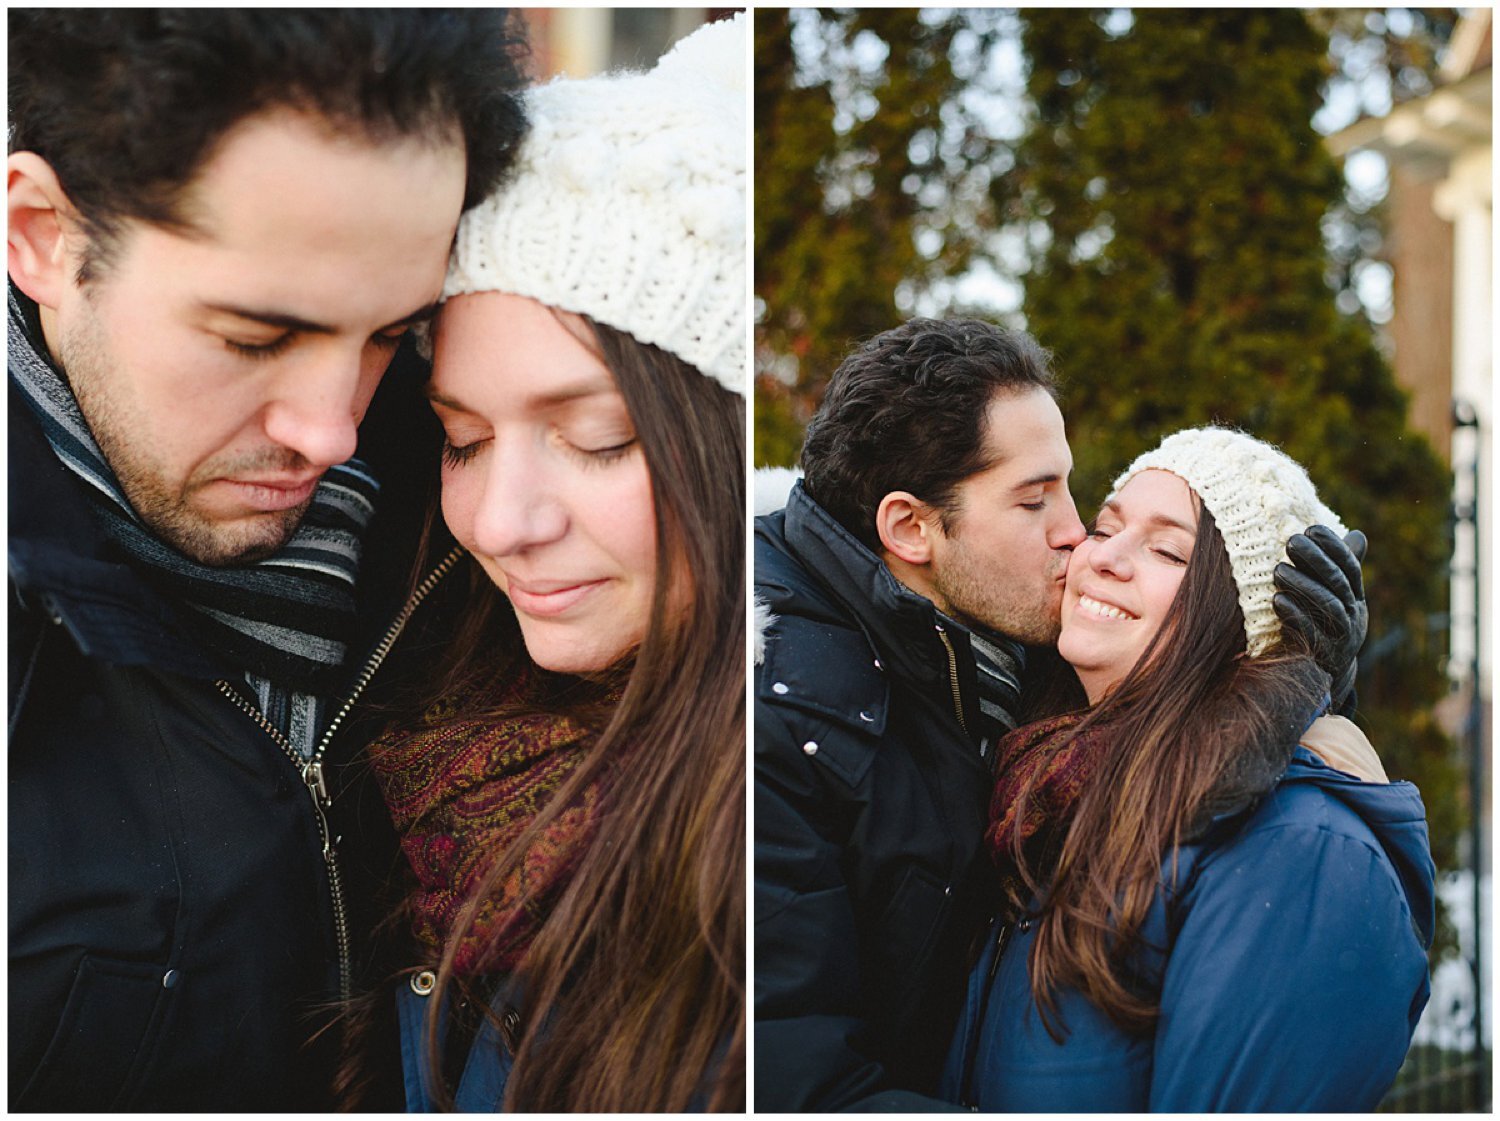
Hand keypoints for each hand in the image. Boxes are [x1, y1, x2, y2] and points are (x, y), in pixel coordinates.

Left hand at [1273, 526, 1367, 715]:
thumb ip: (1342, 568)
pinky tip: (1277, 600)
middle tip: (1291, 542)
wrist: (1324, 674)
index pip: (1350, 567)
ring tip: (1278, 570)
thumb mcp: (1337, 597)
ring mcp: (1340, 636)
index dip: (1334, 547)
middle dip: (1316, 560)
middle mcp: (1354, 615)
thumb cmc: (1325, 624)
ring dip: (1302, 586)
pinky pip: (1311, 633)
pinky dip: (1295, 615)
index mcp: (1355, 598)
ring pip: (1328, 606)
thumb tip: (1357, 534)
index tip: (1311, 528)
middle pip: (1339, 583)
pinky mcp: (1323, 655)